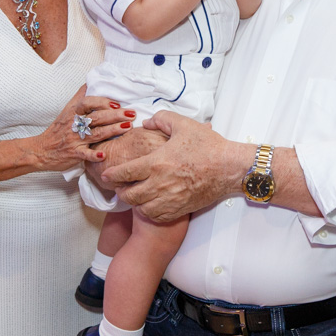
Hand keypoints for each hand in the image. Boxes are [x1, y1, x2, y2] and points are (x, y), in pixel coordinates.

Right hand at [33, 86, 133, 169]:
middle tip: (131, 113)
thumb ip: (79, 97)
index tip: (117, 104)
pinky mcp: (74, 154)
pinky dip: (94, 155)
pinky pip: (85, 155)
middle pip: (96, 117)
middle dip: (115, 115)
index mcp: (73, 112)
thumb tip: (90, 82)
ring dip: (112, 130)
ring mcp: (74, 140)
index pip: (88, 103)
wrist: (41, 150)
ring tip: (128, 127)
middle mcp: (74, 125)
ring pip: (95, 134)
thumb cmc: (58, 130)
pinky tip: (104, 155)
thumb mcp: (66, 110)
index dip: (103, 102)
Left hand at [101, 111, 239, 222]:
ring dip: (134, 203)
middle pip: (129, 195)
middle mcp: (160, 183)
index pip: (125, 173)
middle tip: (120, 186)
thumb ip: (161, 120)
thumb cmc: (208, 146)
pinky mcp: (180, 208)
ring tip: (134, 196)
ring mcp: (170, 199)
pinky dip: (149, 212)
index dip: (111, 175)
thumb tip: (146, 122)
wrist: (229, 168)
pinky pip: (157, 216)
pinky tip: (151, 204)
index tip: (106, 175)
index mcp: (156, 162)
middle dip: (120, 191)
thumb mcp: (183, 124)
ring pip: (141, 208)